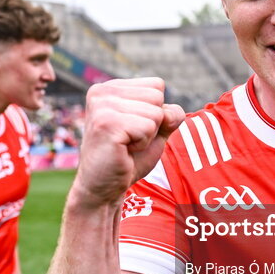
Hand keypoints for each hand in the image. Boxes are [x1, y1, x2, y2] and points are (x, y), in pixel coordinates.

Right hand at [72, 77, 184, 208]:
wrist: (104, 188)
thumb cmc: (129, 158)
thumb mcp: (155, 130)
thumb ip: (169, 114)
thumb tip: (172, 112)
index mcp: (110, 88)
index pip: (156, 85)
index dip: (155, 112)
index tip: (133, 129)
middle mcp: (102, 92)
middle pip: (157, 97)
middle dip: (153, 124)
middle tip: (130, 140)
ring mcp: (102, 107)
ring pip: (155, 113)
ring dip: (148, 136)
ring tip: (126, 145)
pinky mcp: (106, 124)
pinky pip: (149, 128)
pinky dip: (143, 144)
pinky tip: (124, 151)